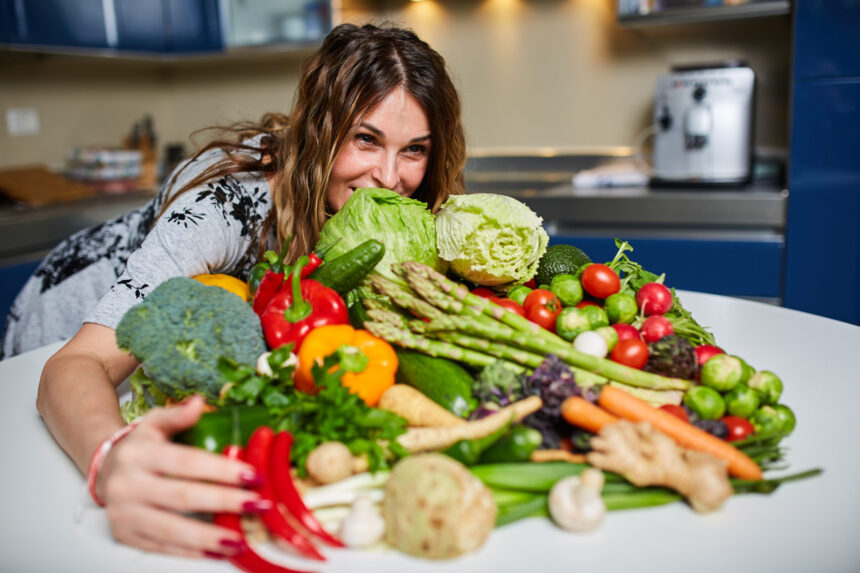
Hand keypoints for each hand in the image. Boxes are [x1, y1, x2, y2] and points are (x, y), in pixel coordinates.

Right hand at [96, 396, 267, 558]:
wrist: (103, 469)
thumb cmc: (140, 446)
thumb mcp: (155, 422)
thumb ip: (178, 415)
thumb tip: (199, 403)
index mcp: (140, 453)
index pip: (187, 462)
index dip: (222, 470)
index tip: (254, 476)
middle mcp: (128, 484)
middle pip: (183, 496)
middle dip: (225, 502)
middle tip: (258, 505)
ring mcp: (124, 512)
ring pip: (171, 529)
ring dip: (209, 537)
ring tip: (240, 540)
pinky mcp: (124, 534)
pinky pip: (160, 546)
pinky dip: (190, 551)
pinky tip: (216, 551)